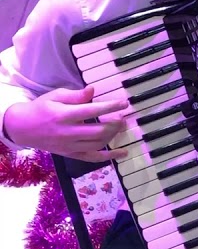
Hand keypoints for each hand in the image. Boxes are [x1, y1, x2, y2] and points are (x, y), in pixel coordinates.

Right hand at [2, 86, 128, 161]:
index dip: (110, 107)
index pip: (92, 111)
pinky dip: (109, 156)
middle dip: (115, 124)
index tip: (124, 103)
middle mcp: (67, 133)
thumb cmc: (41, 108)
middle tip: (122, 116)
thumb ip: (76, 95)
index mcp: (64, 115)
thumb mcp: (56, 96)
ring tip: (120, 126)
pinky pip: (92, 158)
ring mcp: (69, 146)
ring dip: (113, 135)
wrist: (22, 128)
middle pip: (97, 131)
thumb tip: (93, 90)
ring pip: (97, 144)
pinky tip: (123, 152)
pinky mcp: (70, 154)